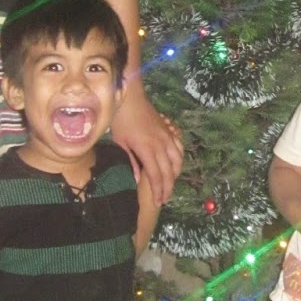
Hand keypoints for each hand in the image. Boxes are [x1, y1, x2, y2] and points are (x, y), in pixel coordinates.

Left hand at [111, 88, 183, 205]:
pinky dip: (180, 158)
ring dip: (175, 175)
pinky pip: (180, 147)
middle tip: (164, 199)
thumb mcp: (121, 143)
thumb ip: (131, 162)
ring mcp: (167, 137)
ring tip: (170, 184)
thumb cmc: (122, 120)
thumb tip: (137, 180)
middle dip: (168, 188)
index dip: (158, 191)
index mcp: (147, 150)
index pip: (156, 176)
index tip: (158, 202)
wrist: (131, 98)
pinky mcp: (169, 131)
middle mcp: (161, 145)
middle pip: (169, 172)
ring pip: (178, 161)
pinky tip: (176, 164)